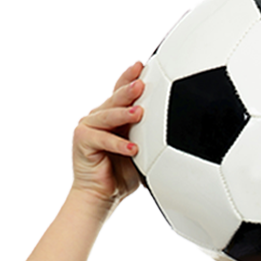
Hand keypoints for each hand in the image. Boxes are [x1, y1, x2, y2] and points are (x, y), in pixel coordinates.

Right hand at [71, 61, 145, 208]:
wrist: (102, 195)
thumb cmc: (122, 175)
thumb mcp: (141, 152)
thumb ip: (150, 138)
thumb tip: (177, 129)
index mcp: (114, 117)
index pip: (122, 91)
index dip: (130, 77)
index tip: (144, 65)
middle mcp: (100, 117)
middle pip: (115, 99)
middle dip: (129, 90)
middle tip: (142, 83)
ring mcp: (89, 127)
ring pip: (108, 116)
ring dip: (124, 114)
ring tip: (139, 113)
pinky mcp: (82, 141)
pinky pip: (103, 140)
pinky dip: (119, 144)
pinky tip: (133, 148)